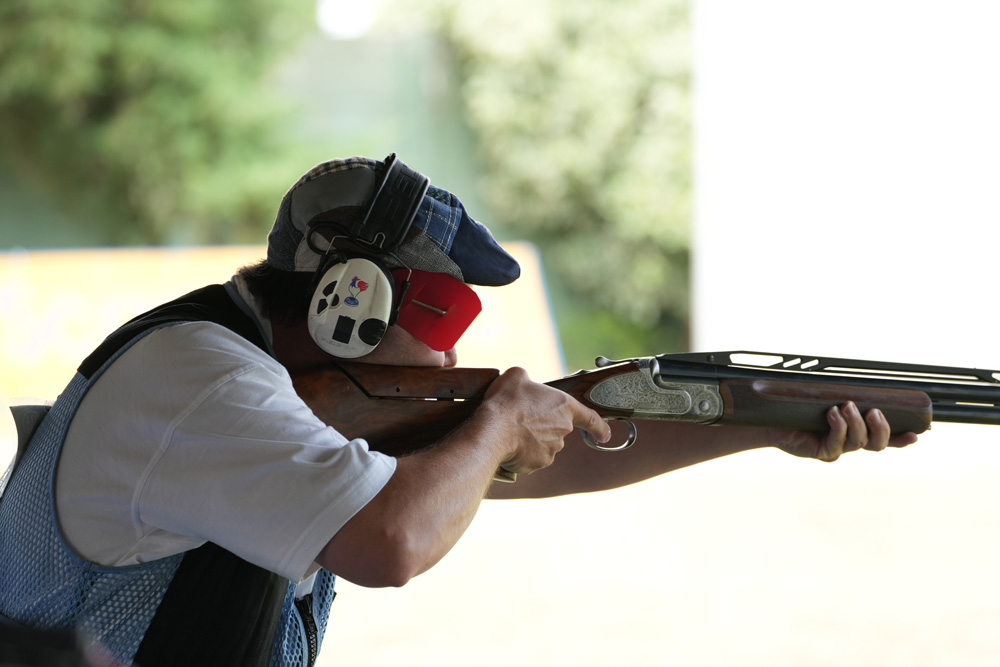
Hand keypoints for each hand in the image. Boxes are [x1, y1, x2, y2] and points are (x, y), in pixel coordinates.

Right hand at [482, 367, 611, 474]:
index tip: (605, 435)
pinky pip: (530, 458)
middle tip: (520, 418)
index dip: (599, 426)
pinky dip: (521, 453)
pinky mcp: (537, 464)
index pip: (590, 418)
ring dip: (530, 440)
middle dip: (542, 426)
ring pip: (542, 445)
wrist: (493, 430)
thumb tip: (524, 383)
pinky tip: (508, 444)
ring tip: (510, 430)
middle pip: (556, 429)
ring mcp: (551, 449)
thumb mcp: (517, 376)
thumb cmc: (507, 401)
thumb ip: (527, 379)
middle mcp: (562, 430)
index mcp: (564, 407)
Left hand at [775, 401, 918, 461]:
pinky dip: (838, 427)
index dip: (901, 438)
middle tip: (875, 412)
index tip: (916, 434)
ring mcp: (837, 449)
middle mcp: (849, 442)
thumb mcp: (826, 396)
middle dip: (881, 429)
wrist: (771, 418)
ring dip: (856, 423)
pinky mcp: (822, 452)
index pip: (884, 437)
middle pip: (877, 444)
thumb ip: (845, 392)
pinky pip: (836, 443)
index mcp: (855, 430)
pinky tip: (832, 414)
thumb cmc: (799, 404)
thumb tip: (861, 379)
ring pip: (858, 442)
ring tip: (847, 406)